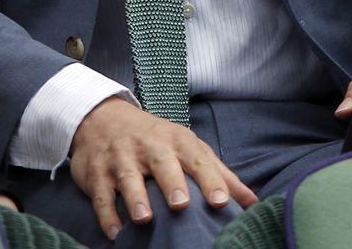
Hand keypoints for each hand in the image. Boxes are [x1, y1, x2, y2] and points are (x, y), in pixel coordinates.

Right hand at [69, 98, 256, 241]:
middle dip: (173, 183)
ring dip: (136, 199)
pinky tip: (115, 233)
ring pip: (129, 178)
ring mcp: (122, 158)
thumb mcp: (190, 148)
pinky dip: (107, 214)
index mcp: (178, 141)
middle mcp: (151, 147)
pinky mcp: (98, 173)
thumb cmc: (158, 141)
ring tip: (145, 220)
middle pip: (163, 163)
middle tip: (181, 205)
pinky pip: (102, 194)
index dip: (211, 180)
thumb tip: (253, 202)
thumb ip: (220, 174)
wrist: (106, 118)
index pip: (198, 159)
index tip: (222, 201)